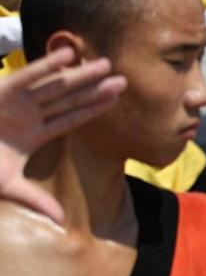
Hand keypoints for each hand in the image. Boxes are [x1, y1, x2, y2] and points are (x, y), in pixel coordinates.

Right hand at [0, 48, 125, 221]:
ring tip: (106, 64)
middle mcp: (29, 114)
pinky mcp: (3, 92)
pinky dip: (45, 65)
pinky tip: (67, 55)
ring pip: (55, 86)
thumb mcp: (7, 185)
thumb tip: (61, 221)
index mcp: (33, 134)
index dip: (94, 109)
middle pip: (69, 100)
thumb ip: (35, 199)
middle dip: (95, 89)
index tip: (116, 100)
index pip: (71, 119)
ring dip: (79, 75)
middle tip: (124, 80)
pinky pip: (27, 76)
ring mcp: (17, 102)